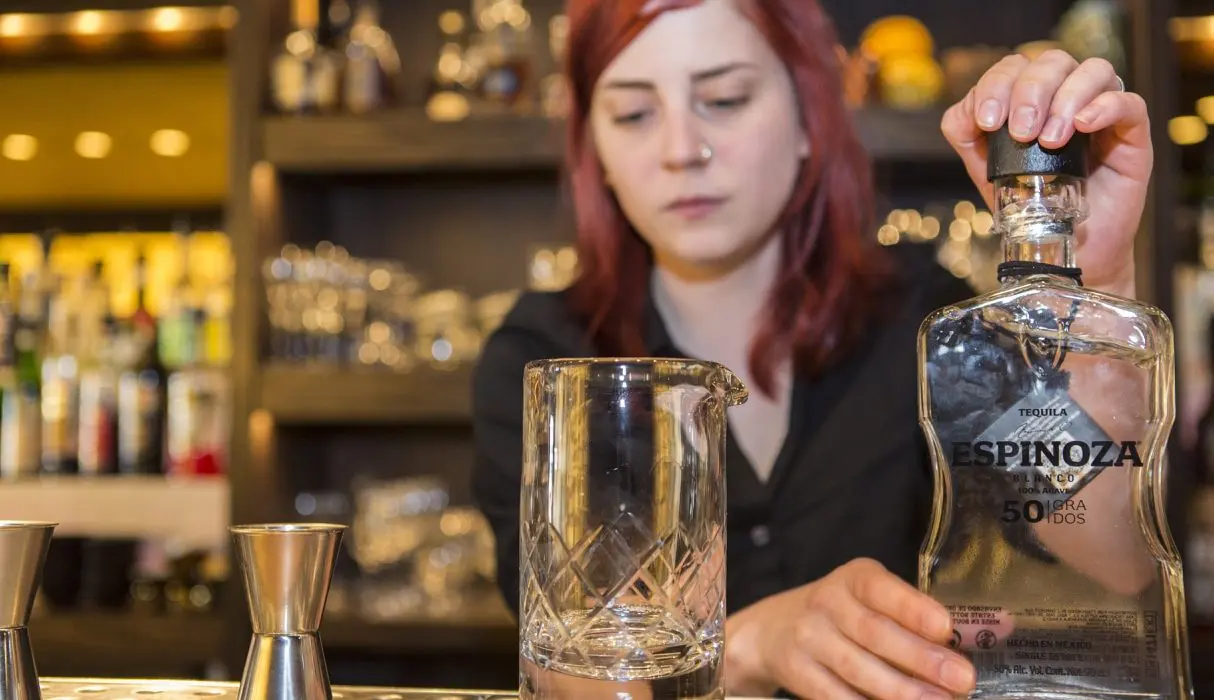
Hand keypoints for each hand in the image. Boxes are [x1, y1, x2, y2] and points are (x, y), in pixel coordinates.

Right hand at [724, 558, 976, 699]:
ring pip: (856, 668)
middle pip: (873, 632)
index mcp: (853, 578)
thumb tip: (955, 652)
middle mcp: (827, 603)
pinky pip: (835, 694)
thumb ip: (905, 616)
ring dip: (901, 690)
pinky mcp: (798, 672)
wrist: (773, 629)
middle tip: (961, 678)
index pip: (881, 589)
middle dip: (920, 658)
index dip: (912, 608)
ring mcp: (809, 638)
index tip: (945, 628)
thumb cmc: (841, 614)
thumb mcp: (867, 598)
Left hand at [941, 50, 1151, 295]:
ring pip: (1092, 70)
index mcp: (1031, 99)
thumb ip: (970, 138)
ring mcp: (1102, 111)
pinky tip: (1084, 127)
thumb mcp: (988, 170)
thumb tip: (963, 114)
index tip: (987, 120)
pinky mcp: (1132, 132)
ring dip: (1065, 99)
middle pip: (1051, 62)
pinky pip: (1128, 102)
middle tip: (1020, 132)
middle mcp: (1067, 96)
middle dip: (1029, 92)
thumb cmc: (1032, 206)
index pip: (1015, 66)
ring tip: (1050, 141)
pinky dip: (1104, 106)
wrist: (1069, 249)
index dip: (997, 84)